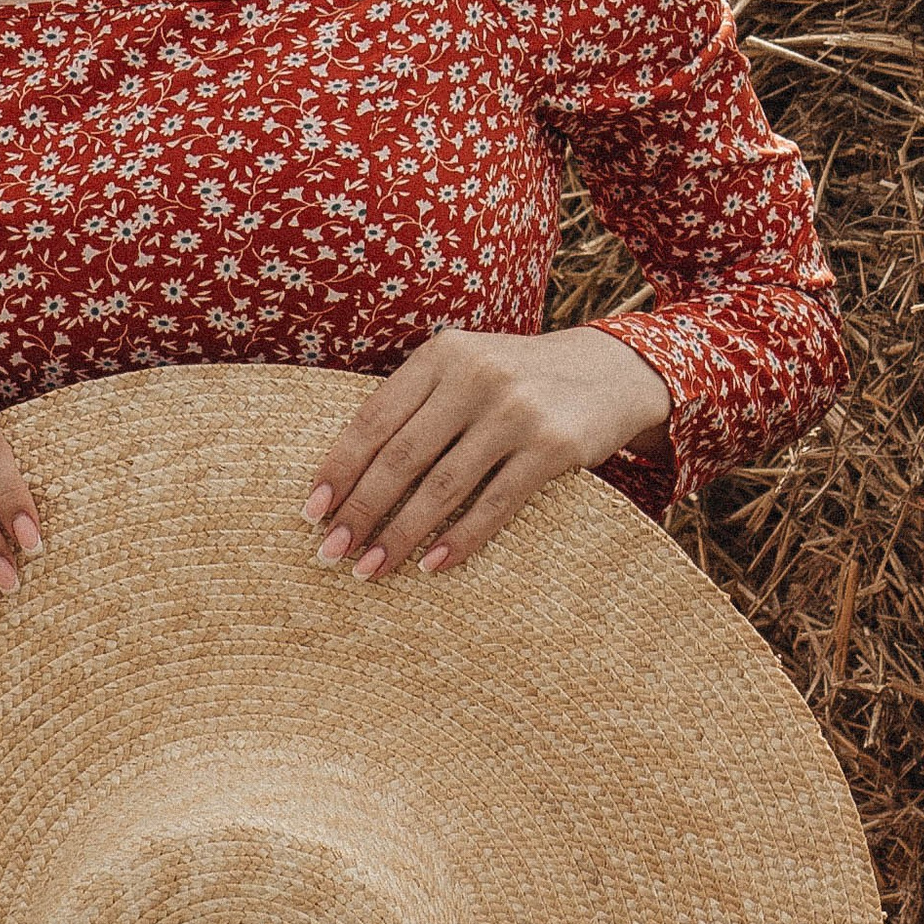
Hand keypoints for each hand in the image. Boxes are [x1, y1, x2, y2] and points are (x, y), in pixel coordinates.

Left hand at [300, 325, 671, 582]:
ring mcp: (517, 411)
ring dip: (400, 535)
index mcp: (442, 354)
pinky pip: (495, 503)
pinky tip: (432, 565)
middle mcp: (476, 376)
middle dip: (360, 510)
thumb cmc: (518, 381)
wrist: (612, 371)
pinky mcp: (554, 446)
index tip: (311, 512)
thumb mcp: (466, 371)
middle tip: (330, 553)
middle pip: (401, 457)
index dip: (339, 468)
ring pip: (442, 486)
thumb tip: (346, 478)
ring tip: (371, 569)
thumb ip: (416, 407)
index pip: (374, 418)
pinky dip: (460, 539)